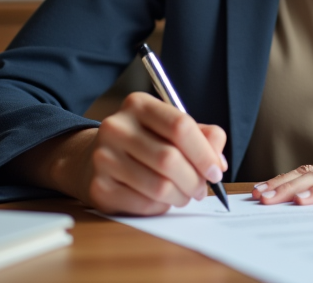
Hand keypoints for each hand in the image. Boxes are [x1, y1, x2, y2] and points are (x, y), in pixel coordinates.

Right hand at [18, 92, 227, 215]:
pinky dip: (161, 207)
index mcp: (138, 105)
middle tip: (201, 190)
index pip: (180, 125)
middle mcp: (116, 127)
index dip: (204, 152)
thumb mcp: (171, 128)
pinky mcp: (99, 187)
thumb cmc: (144, 142)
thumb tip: (218, 162)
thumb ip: (203, 136)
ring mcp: (104, 157)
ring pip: (159, 186)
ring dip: (180, 197)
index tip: (216, 170)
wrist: (94, 159)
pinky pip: (143, 204)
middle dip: (194, 180)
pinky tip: (160, 200)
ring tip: (183, 196)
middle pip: (170, 159)